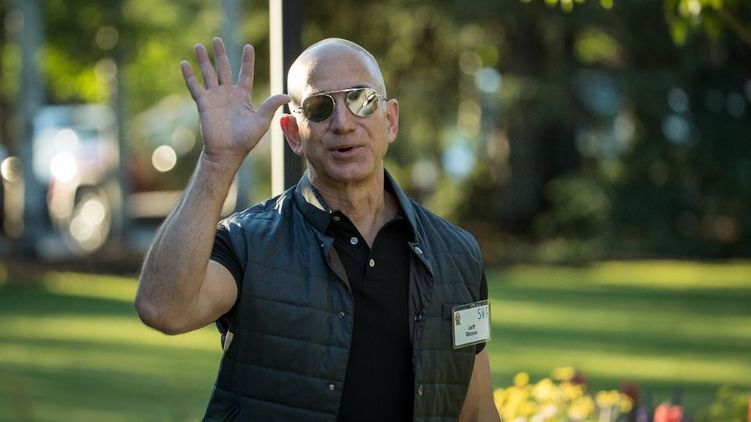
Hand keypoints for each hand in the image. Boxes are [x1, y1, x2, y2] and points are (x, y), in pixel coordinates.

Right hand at [181, 37, 289, 168]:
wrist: (227, 152)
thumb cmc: (246, 139)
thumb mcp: (261, 120)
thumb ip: (271, 105)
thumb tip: (287, 95)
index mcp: (242, 96)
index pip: (245, 74)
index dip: (246, 61)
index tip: (248, 46)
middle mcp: (228, 94)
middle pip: (224, 68)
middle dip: (220, 54)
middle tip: (217, 39)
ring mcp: (214, 97)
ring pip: (208, 74)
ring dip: (203, 60)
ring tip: (199, 45)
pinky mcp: (203, 104)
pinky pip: (195, 86)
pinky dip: (190, 75)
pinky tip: (185, 63)